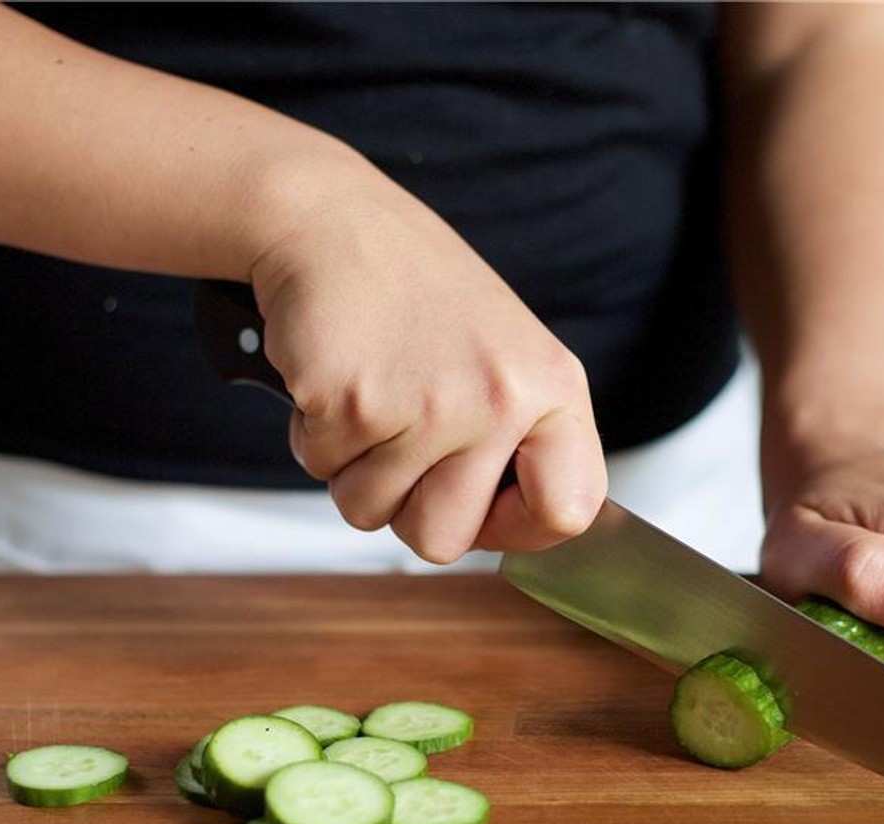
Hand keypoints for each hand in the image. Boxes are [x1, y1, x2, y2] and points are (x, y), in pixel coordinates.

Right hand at [249, 161, 605, 563]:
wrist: (333, 222)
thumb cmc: (416, 293)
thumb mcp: (505, 357)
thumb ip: (520, 442)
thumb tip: (518, 532)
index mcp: (552, 389)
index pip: (569, 511)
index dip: (519, 526)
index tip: (486, 504)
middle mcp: (501, 399)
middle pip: (444, 540)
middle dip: (405, 507)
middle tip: (401, 442)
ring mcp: (430, 405)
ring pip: (370, 512)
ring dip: (353, 468)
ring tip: (370, 396)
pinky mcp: (355, 403)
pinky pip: (321, 470)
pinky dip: (314, 434)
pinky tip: (337, 378)